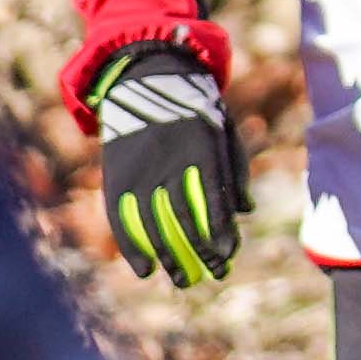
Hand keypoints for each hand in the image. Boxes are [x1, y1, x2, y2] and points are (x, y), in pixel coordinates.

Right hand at [88, 45, 243, 287]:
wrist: (144, 79)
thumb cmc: (194, 110)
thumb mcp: (222, 128)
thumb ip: (235, 170)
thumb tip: (245, 213)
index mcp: (202, 147)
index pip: (214, 199)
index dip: (220, 233)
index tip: (227, 257)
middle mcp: (170, 161)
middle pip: (185, 217)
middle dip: (201, 252)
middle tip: (213, 275)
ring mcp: (140, 168)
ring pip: (153, 224)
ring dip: (168, 257)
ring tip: (182, 280)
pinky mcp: (116, 174)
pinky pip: (122, 218)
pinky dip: (132, 247)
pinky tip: (144, 270)